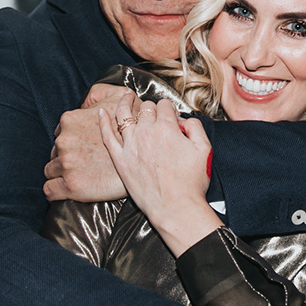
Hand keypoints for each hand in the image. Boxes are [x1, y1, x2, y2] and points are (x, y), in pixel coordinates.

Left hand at [43, 85, 135, 201]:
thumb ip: (97, 93)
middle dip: (66, 157)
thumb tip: (88, 101)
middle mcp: (64, 141)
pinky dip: (53, 191)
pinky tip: (63, 190)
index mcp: (70, 120)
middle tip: (84, 163)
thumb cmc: (133, 128)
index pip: (59, 134)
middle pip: (54, 152)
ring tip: (77, 176)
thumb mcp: (117, 97)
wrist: (146, 160)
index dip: (72, 142)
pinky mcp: (70, 186)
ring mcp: (66, 164)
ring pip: (49, 170)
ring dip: (60, 173)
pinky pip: (49, 190)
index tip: (83, 149)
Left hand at [97, 98, 221, 254]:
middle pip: (145, 108)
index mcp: (167, 128)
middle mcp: (146, 133)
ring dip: (125, 102)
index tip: (171, 116)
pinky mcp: (120, 160)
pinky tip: (101, 113)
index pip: (164, 106)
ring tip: (126, 96)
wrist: (176, 209)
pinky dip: (103, 123)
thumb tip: (183, 119)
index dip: (169, 109)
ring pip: (124, 115)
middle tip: (155, 117)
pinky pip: (107, 136)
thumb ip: (195, 127)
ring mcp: (130, 146)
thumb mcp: (205, 150)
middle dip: (151, 109)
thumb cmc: (191, 183)